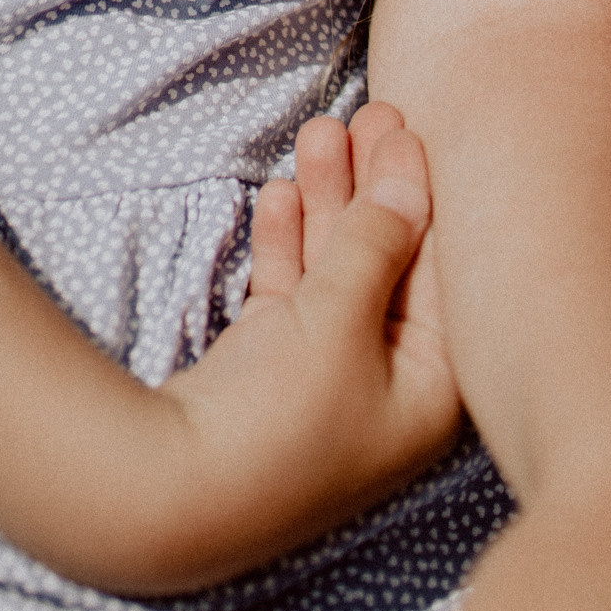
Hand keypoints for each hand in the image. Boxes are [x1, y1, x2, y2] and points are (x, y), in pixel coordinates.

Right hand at [153, 106, 462, 588]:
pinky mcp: (271, 380)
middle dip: (371, 188)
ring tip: (316, 130)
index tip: (404, 128)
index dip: (421, 193)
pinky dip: (288, 248)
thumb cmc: (279, 416)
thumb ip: (376, 243)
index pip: (442, 272)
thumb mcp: (341, 318)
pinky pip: (292, 299)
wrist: (168, 496)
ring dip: (326, 204)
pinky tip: (281, 194)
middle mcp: (389, 390)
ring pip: (336, 274)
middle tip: (365, 113)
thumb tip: (409, 180)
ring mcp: (328, 386)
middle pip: (390, 266)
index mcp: (433, 390)